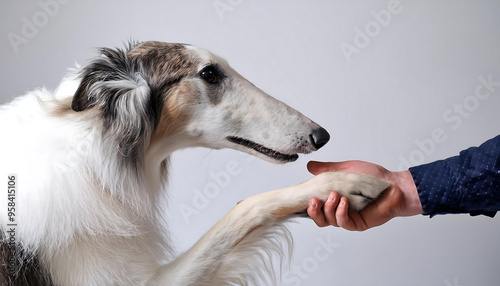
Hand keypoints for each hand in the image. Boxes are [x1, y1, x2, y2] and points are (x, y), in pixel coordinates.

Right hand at [306, 160, 422, 230]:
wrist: (393, 184)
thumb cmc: (372, 177)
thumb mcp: (346, 169)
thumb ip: (327, 169)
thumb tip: (310, 166)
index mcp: (334, 199)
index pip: (315, 206)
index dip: (307, 204)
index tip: (304, 195)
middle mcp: (339, 210)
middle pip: (318, 218)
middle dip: (312, 211)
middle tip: (313, 200)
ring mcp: (348, 218)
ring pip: (328, 221)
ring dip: (327, 209)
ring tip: (334, 195)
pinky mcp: (358, 224)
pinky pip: (343, 223)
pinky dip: (340, 213)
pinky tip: (344, 202)